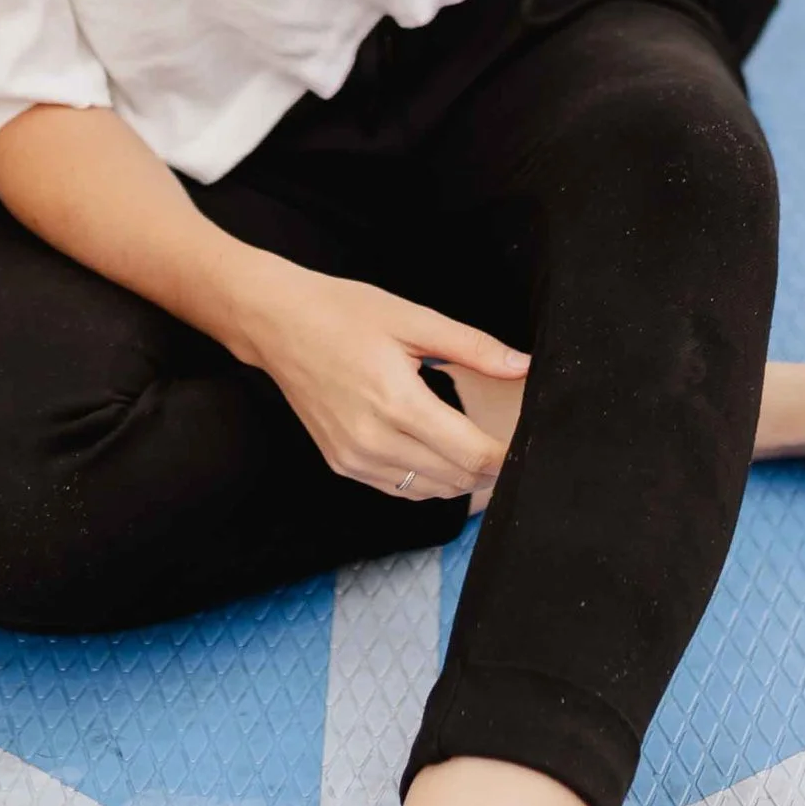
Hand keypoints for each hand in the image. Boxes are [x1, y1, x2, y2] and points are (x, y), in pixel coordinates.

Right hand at [239, 260, 526, 499]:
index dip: (507, 456)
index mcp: (397, 402)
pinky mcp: (342, 464)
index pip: (471, 454)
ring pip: (430, 492)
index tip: (527, 444)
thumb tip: (524, 365)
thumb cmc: (343, 313)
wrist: (277, 324)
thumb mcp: (412, 319)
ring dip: (462, 478)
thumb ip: (473, 347)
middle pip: (456, 478)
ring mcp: (354, 458)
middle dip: (491, 468)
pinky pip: (399, 490)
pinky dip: (428, 481)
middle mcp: (373, 440)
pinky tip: (439, 456)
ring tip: (479, 450)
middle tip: (510, 446)